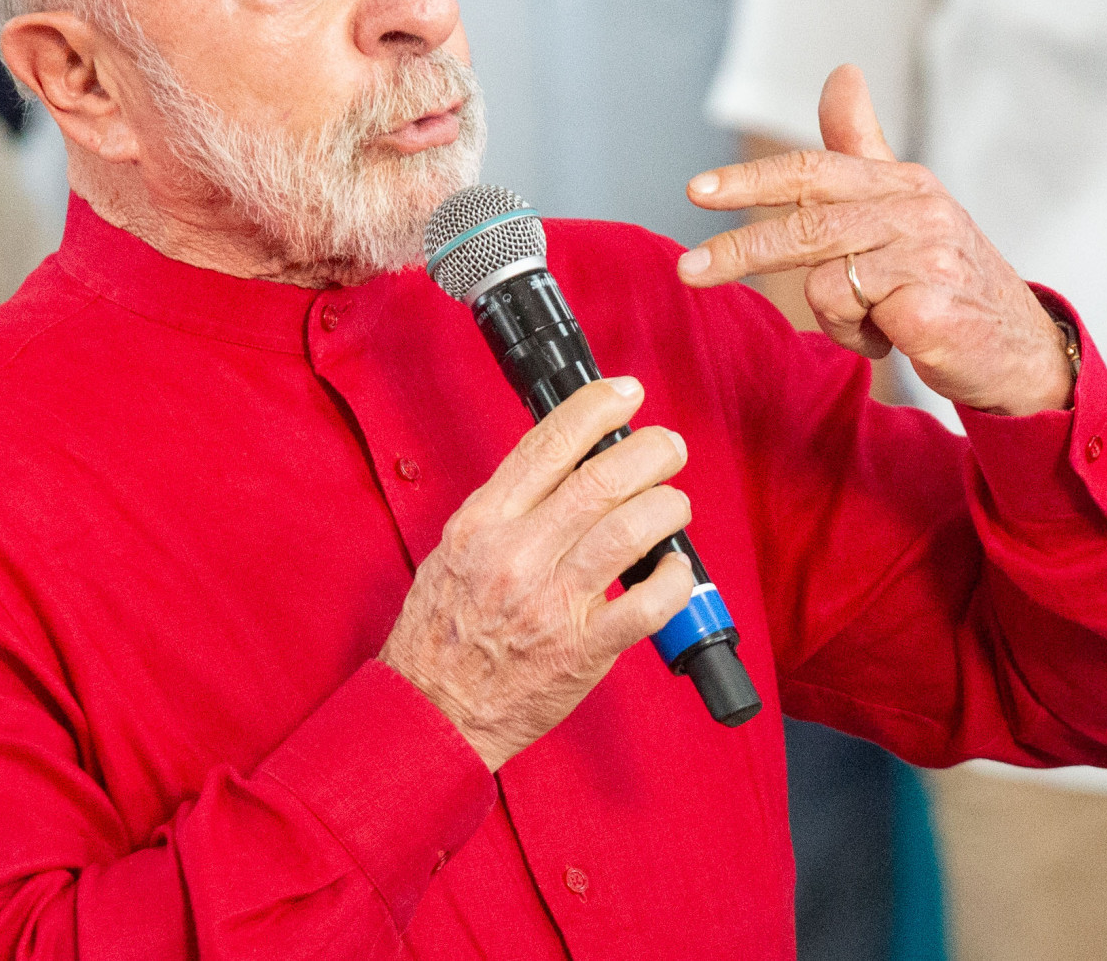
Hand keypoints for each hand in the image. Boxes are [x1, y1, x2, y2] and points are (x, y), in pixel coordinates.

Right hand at [379, 378, 696, 770]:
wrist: (430, 712)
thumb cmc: (442, 634)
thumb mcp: (456, 549)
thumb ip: (508, 507)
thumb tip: (567, 463)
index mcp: (483, 523)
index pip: (548, 444)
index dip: (596, 407)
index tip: (625, 393)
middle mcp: (517, 555)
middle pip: (602, 479)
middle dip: (651, 451)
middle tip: (667, 448)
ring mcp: (552, 603)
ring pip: (632, 530)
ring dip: (668, 506)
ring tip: (674, 504)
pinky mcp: (583, 649)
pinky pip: (649, 603)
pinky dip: (676, 578)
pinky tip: (675, 569)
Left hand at [678, 66, 1073, 415]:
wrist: (1017, 350)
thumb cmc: (948, 279)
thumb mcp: (905, 208)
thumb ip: (863, 146)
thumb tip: (841, 72)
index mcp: (902, 183)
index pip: (813, 170)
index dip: (750, 179)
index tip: (697, 192)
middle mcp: (916, 210)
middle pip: (805, 224)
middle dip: (740, 249)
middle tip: (689, 270)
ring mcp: (926, 258)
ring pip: (822, 282)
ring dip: (833, 314)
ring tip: (869, 320)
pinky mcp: (930, 308)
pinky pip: (852, 322)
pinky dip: (859, 338)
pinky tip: (894, 337)